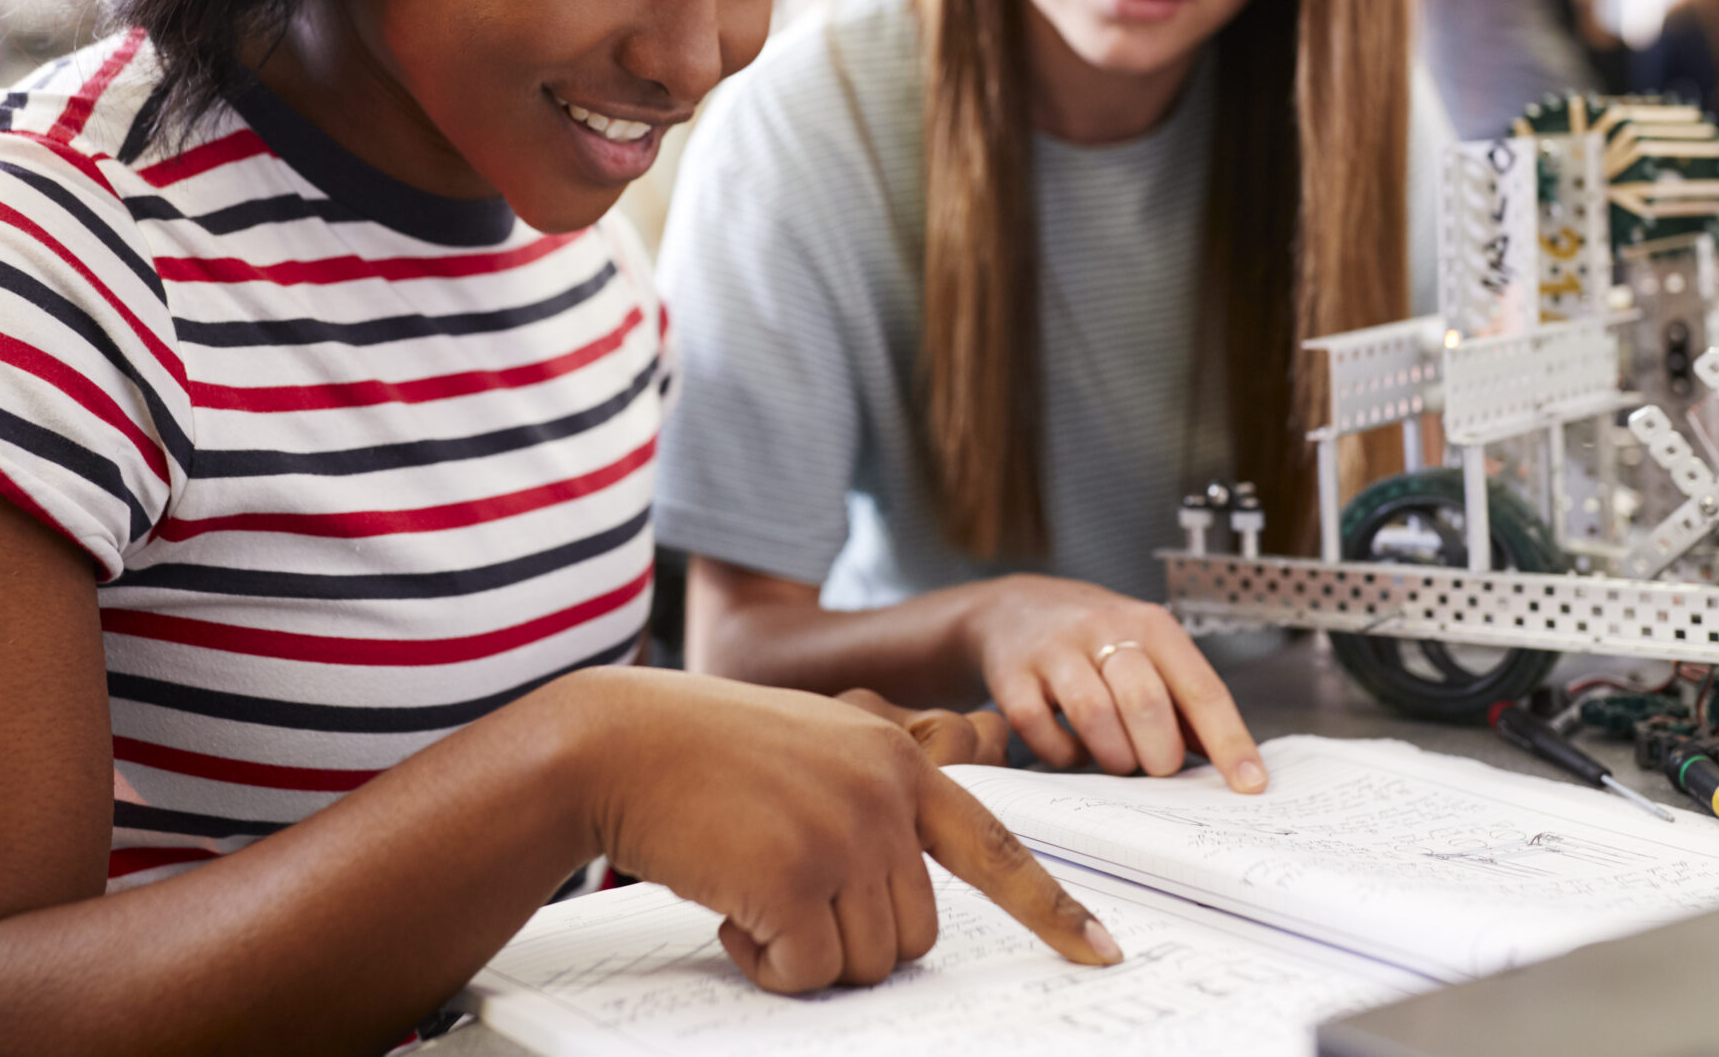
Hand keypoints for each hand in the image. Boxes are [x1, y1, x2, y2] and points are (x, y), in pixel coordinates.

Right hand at [572, 667, 1118, 992]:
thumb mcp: (815, 750)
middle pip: (917, 932)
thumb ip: (873, 803)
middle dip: (854, 940)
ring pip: (867, 961)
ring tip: (752, 890)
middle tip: (788, 900)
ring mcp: (843, 833)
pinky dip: (768, 965)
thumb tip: (904, 898)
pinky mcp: (794, 877)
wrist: (617, 744)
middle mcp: (885, 793)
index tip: (1101, 951)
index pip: (997, 845)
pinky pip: (808, 972)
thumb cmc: (704, 754)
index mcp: (899, 759)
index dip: (1050, 908)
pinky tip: (730, 910)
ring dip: (806, 953)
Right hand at [959, 576, 1265, 791]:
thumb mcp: (1145, 648)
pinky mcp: (1012, 676)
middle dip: (1160, 753)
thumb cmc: (1091, 636)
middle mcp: (1103, 629)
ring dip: (1113, 756)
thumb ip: (1182, 698)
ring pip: (1094, 716)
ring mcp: (1054, 651)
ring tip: (1117, 759)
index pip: (1201, 688)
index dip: (1229, 741)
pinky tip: (1074, 747)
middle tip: (1158, 767)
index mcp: (1150, 625)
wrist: (1011, 607)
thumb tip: (1229, 759)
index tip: (1249, 783)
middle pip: (1146, 702)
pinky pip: (1041, 729)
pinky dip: (1063, 754)